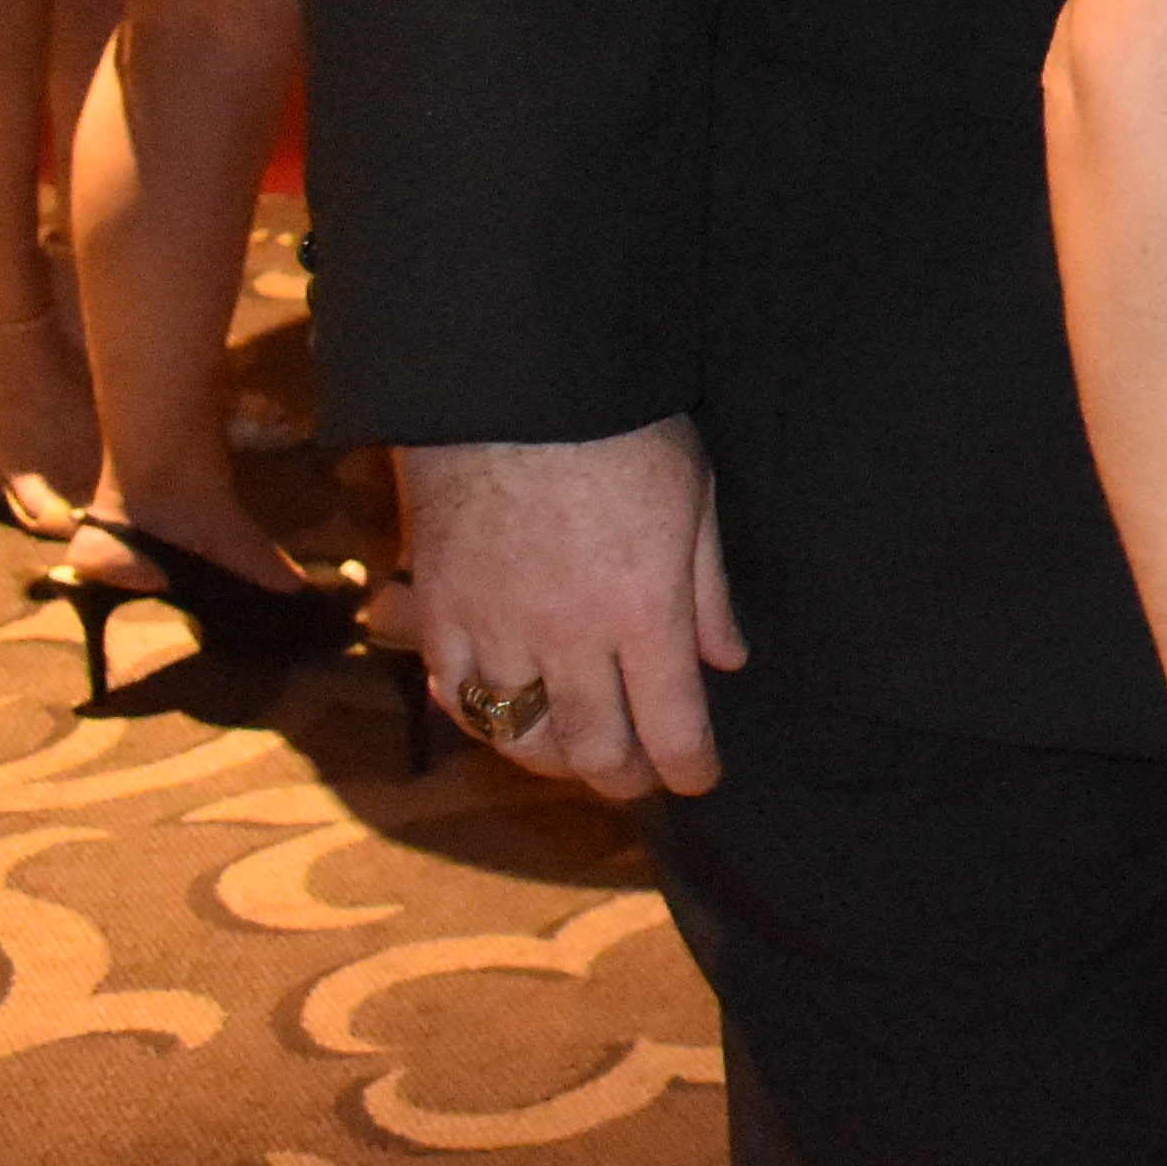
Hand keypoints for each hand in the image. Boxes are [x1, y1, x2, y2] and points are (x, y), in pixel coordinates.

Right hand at [397, 418, 743, 798]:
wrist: (510, 384)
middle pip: (593, 749)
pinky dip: (479, 715)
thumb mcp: (694, 495)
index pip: (672, 727)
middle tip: (639, 780)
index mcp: (645, 611)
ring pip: (518, 736)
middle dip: (623, 778)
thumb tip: (728, 660)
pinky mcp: (438, 610)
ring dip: (551, 758)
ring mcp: (496, 629)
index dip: (689, 768)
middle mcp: (570, 637)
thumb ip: (710, 589)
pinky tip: (501, 711)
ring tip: (575, 754)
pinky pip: (453, 694)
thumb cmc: (619, 425)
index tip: (699, 780)